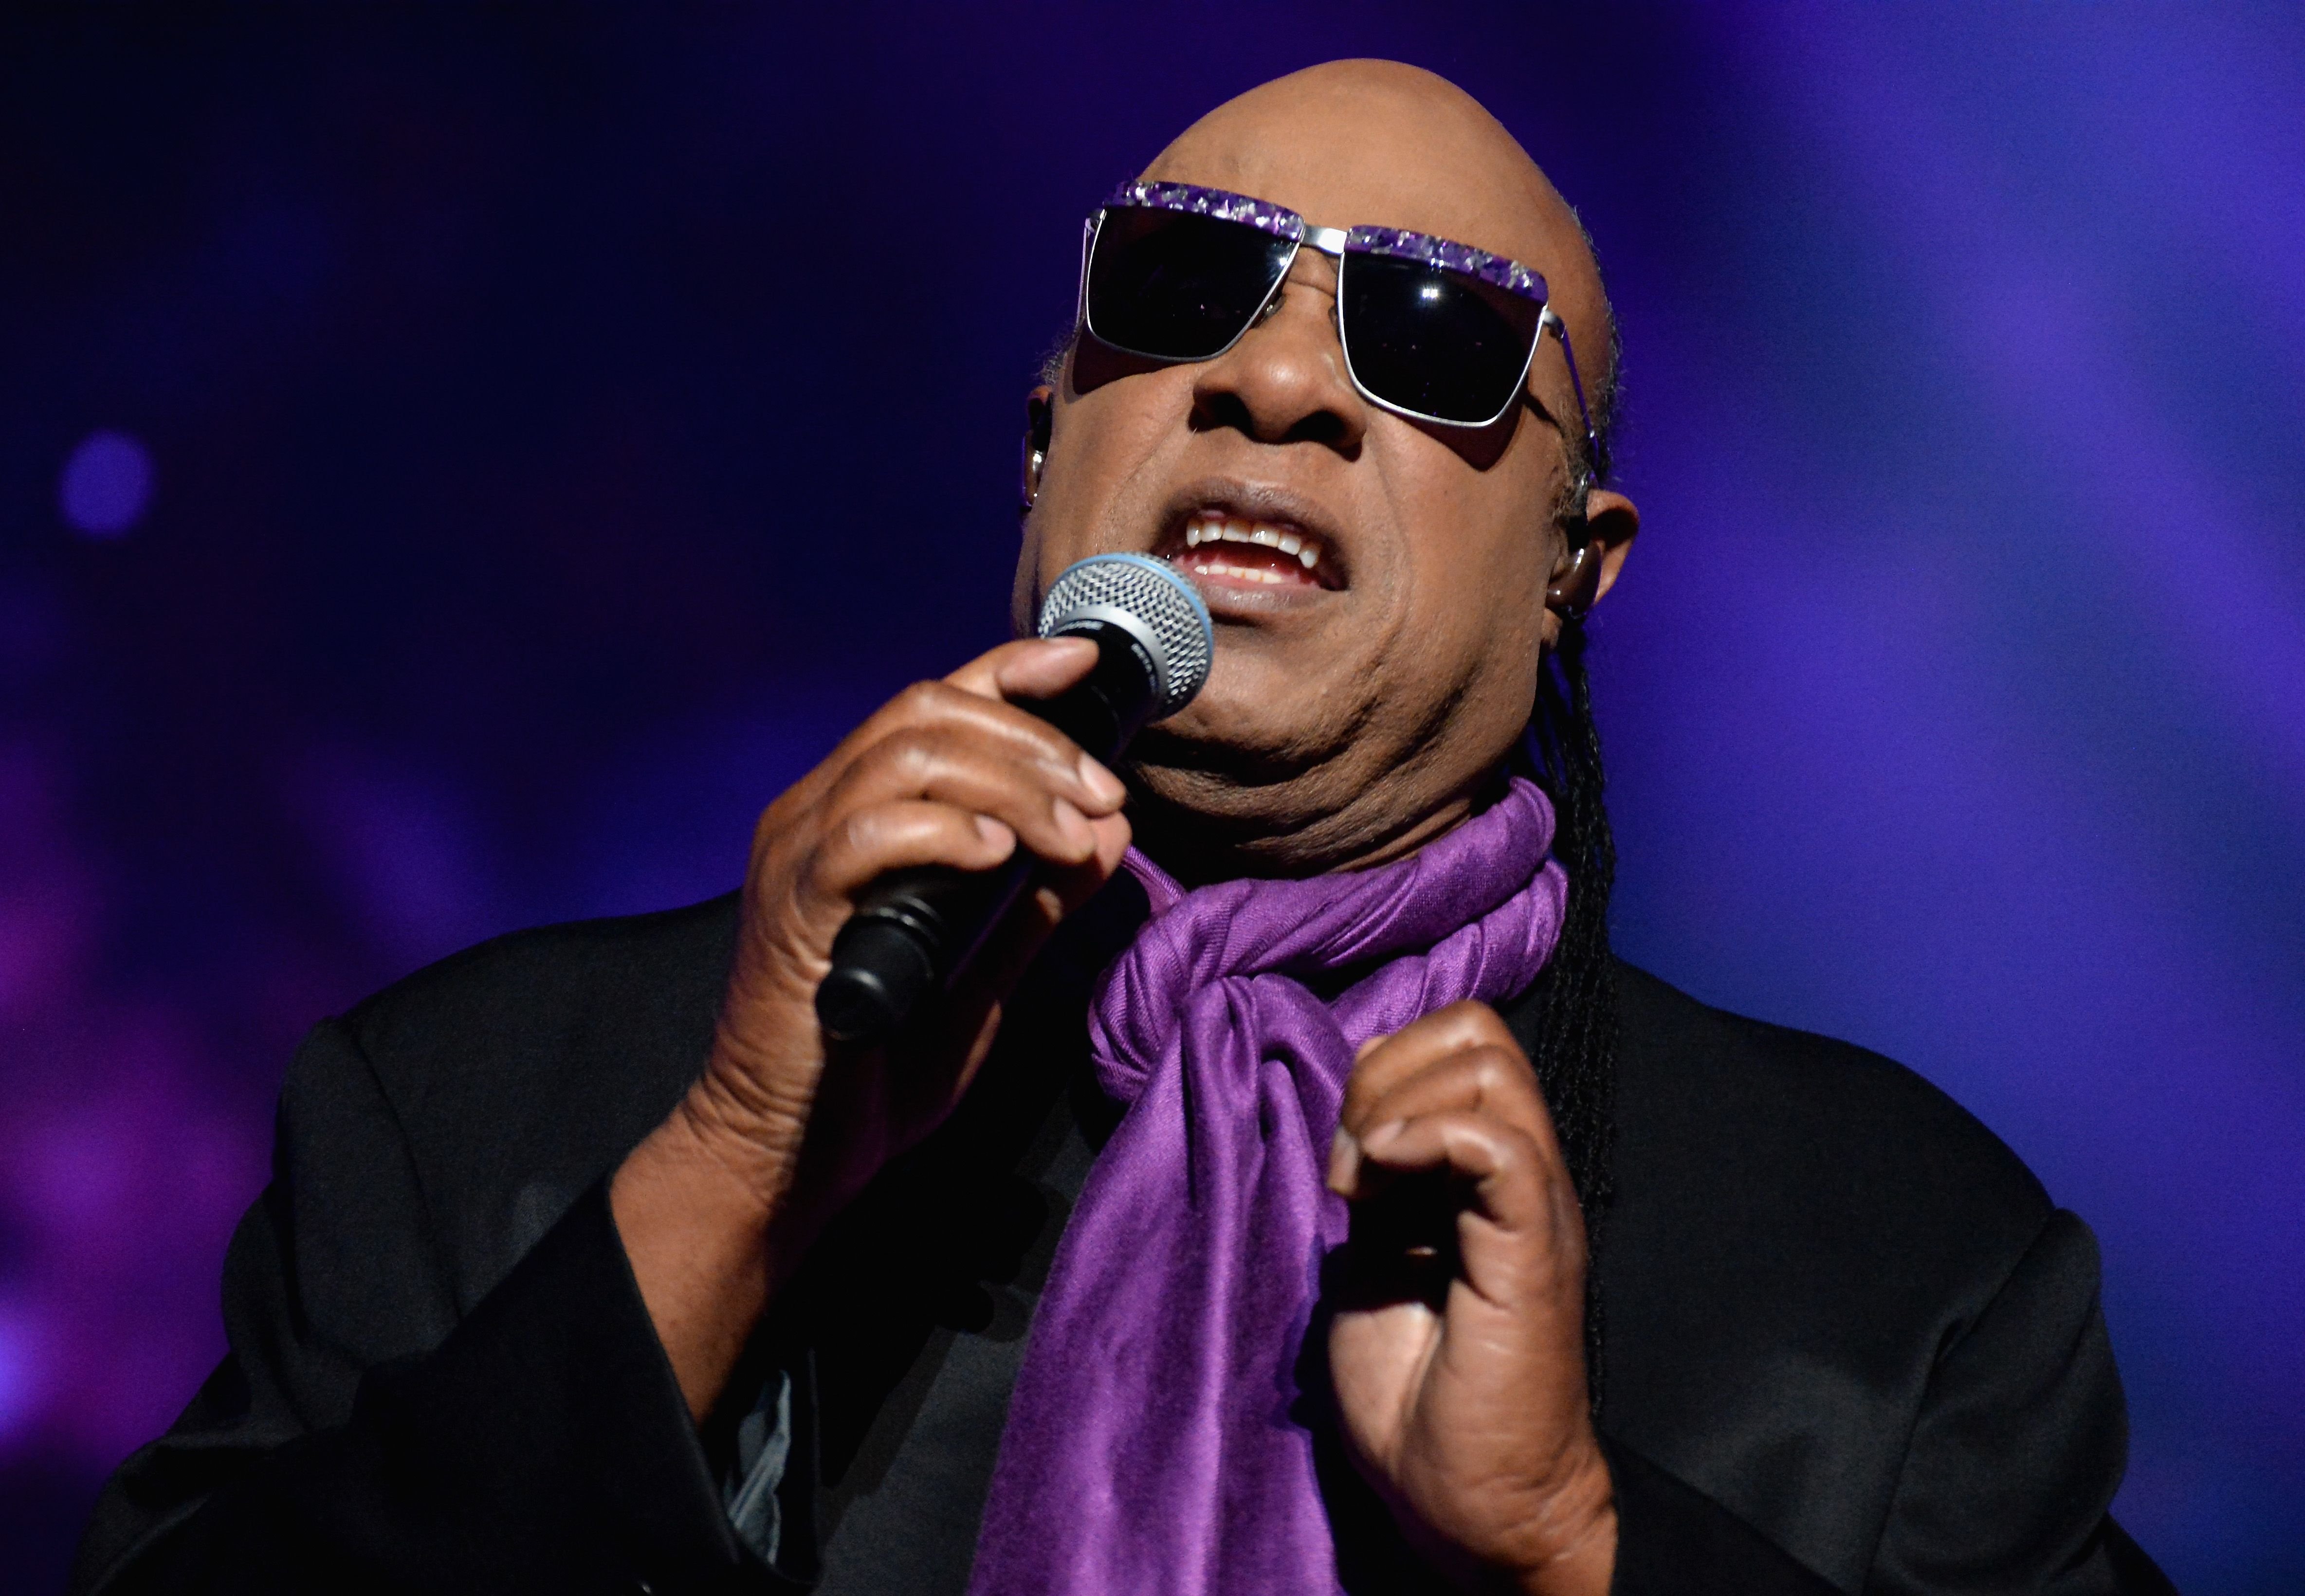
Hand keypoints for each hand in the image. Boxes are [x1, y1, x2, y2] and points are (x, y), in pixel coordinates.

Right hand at [612, 637, 1131, 1414]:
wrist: (791, 1156)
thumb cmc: (877, 1068)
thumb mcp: (986, 972)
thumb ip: (1041, 901)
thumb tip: (1111, 829)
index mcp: (857, 813)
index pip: (934, 701)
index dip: (1011, 669)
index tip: (1088, 666)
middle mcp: (817, 812)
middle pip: (929, 711)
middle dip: (1035, 740)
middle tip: (1103, 797)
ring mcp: (797, 855)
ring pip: (905, 754)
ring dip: (1008, 782)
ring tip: (1069, 835)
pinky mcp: (793, 909)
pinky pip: (868, 833)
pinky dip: (946, 829)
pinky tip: (998, 856)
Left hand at [1326, 1002, 1615, 1595]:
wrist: (1465, 1498)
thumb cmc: (1416, 1394)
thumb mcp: (1372, 1257)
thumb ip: (1378, 1180)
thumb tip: (1364, 1106)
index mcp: (1487, 1171)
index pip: (1457, 1040)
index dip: (1384, 1067)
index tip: (1343, 1159)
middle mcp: (1520, 1174)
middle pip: (1478, 1029)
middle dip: (1388, 1069)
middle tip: (1351, 1165)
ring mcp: (1533, 1207)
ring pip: (1493, 1064)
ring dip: (1398, 1104)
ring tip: (1363, 1186)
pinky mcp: (1531, 1251)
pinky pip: (1501, 1143)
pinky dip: (1428, 1136)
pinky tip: (1381, 1185)